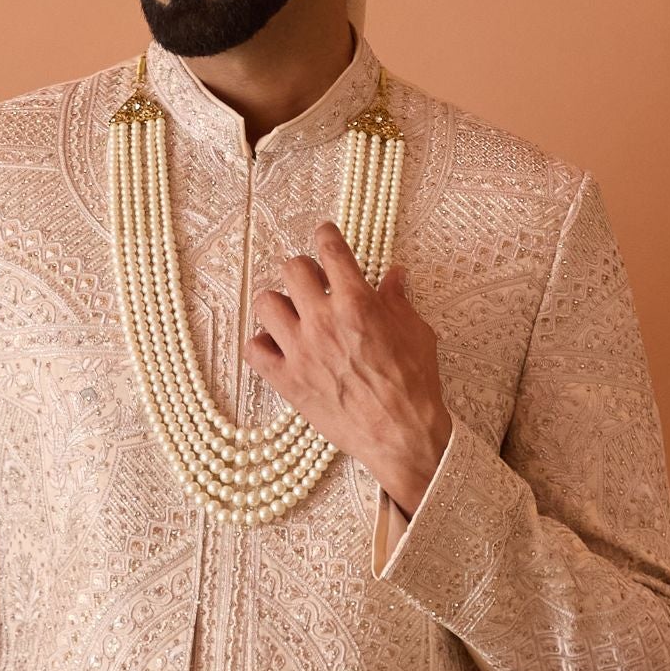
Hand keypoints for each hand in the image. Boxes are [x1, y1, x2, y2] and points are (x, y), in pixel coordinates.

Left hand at [246, 222, 452, 517]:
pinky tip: (278, 348)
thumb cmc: (414, 386)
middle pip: (292, 269)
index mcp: (357, 303)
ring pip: (265, 304)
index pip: (330, 250)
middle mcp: (323, 321)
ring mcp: (301, 351)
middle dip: (304, 271)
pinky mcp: (287, 381)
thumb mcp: (416, 333)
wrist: (402, 435)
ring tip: (292, 315)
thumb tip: (394, 276)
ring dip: (278, 304)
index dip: (325, 235)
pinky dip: (261, 344)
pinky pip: (253, 349)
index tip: (324, 234)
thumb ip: (398, 301)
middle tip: (314, 283)